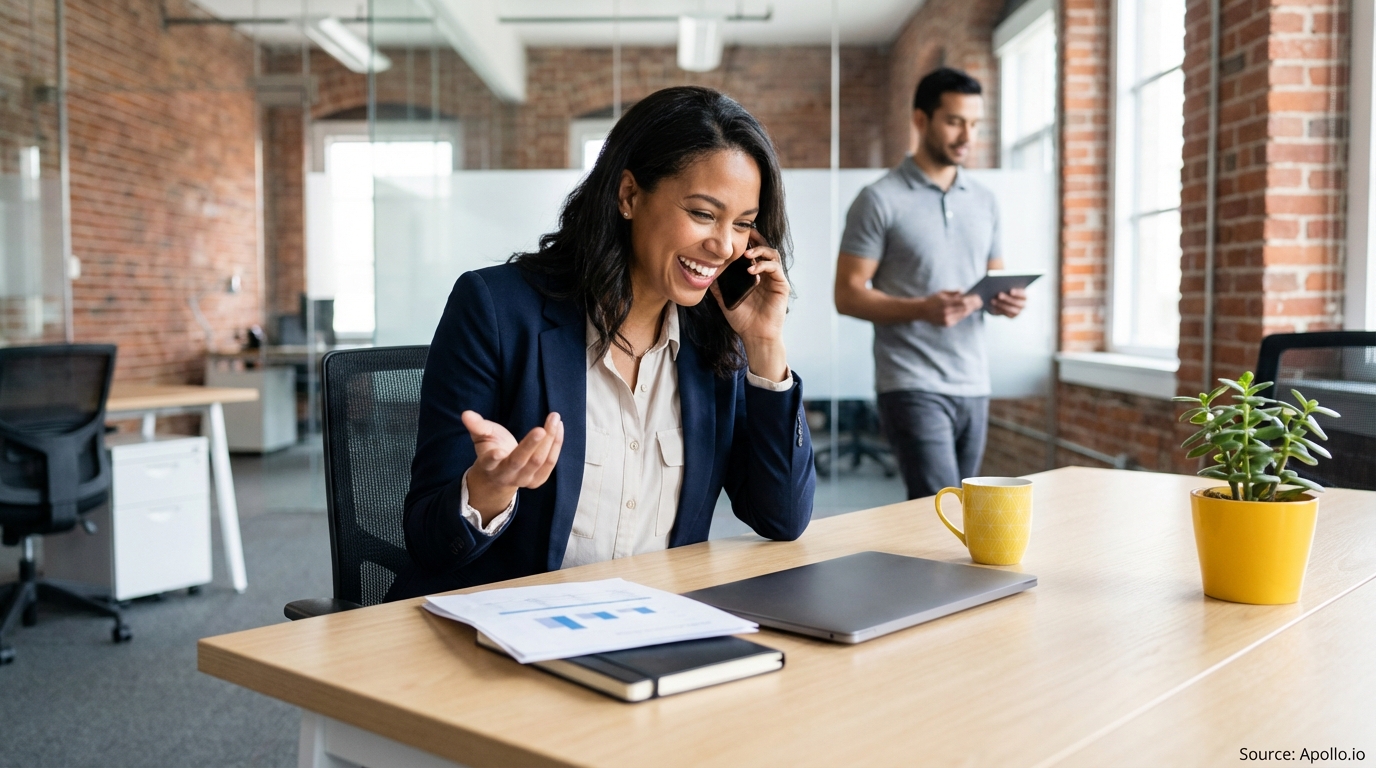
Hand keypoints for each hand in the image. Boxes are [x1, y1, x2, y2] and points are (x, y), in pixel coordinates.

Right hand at [461, 410, 563, 520]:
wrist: (501, 474)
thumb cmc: (491, 449)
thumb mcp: (482, 437)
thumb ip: (476, 426)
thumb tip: (466, 414)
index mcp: (489, 465)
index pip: (490, 462)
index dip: (493, 458)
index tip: (498, 451)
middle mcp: (506, 475)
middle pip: (519, 461)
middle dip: (530, 445)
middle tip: (541, 428)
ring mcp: (523, 480)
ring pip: (539, 461)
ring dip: (549, 440)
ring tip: (554, 418)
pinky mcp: (538, 480)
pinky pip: (550, 463)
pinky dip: (556, 444)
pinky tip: (558, 428)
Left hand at [711, 232, 789, 380]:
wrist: (755, 336)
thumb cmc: (743, 319)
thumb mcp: (726, 299)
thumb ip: (718, 286)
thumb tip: (705, 273)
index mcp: (755, 274)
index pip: (753, 252)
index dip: (747, 241)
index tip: (735, 233)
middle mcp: (766, 274)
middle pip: (765, 248)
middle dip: (756, 238)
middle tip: (745, 233)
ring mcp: (775, 279)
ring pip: (773, 255)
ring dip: (760, 250)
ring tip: (747, 254)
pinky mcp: (782, 286)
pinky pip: (775, 269)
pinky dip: (764, 265)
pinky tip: (752, 270)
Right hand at [918, 290, 982, 326]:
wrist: (921, 311)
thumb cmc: (932, 300)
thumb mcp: (942, 293)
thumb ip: (953, 293)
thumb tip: (964, 291)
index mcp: (945, 303)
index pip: (964, 302)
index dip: (972, 300)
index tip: (978, 297)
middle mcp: (947, 312)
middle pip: (965, 309)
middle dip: (974, 305)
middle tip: (980, 302)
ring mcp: (947, 319)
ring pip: (963, 315)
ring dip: (970, 310)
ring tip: (975, 306)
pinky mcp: (947, 324)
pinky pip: (959, 319)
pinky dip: (964, 314)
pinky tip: (967, 311)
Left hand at [988, 287, 1026, 317]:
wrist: (1000, 300)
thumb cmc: (1004, 290)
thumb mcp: (1005, 286)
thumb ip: (1005, 285)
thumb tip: (1002, 285)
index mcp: (1024, 295)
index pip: (1023, 295)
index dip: (1018, 293)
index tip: (1010, 291)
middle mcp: (1023, 304)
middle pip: (1017, 303)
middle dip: (1008, 299)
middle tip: (999, 294)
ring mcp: (1018, 311)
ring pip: (1012, 309)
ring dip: (1002, 305)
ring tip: (993, 300)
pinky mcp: (1012, 316)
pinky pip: (1006, 314)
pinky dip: (999, 310)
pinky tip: (992, 306)